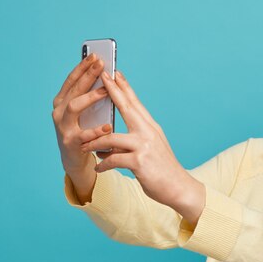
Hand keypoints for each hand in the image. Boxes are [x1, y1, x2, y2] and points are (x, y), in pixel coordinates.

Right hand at [52, 54, 113, 174]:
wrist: (74, 159)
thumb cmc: (83, 130)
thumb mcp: (85, 112)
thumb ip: (91, 96)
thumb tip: (108, 76)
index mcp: (62, 101)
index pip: (72, 80)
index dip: (83, 67)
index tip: (96, 55)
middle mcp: (59, 111)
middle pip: (74, 90)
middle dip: (88, 76)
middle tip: (102, 66)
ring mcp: (63, 127)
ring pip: (74, 108)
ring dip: (90, 98)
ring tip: (105, 92)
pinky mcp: (70, 142)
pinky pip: (83, 135)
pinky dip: (96, 130)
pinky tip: (108, 126)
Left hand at [80, 70, 205, 224]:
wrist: (179, 188)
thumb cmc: (163, 170)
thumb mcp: (150, 149)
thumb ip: (133, 140)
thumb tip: (110, 140)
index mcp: (151, 127)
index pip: (136, 103)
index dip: (125, 87)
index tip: (115, 73)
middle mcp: (148, 132)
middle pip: (127, 107)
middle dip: (112, 91)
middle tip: (100, 77)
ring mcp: (144, 146)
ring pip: (111, 137)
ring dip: (94, 142)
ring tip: (83, 146)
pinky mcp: (139, 162)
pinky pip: (113, 159)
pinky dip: (103, 164)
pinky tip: (98, 168)